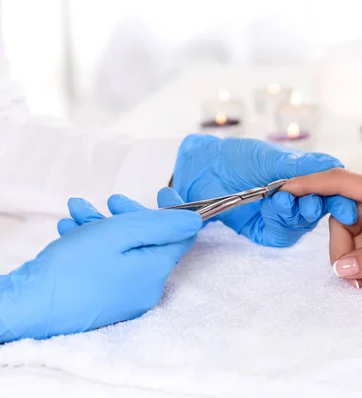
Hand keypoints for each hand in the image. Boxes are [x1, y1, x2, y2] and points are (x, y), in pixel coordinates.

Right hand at [0, 193, 201, 342]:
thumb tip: (196, 220)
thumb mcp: (120, 234)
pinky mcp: (103, 300)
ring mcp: (124, 297)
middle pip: (149, 241)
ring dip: (104, 225)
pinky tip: (71, 230)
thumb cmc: (71, 268)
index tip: (161, 192)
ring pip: (124, 250)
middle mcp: (145, 288)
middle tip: (111, 200)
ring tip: (78, 211)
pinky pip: (108, 265)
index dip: (174, 210)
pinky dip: (93, 244)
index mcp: (155, 271)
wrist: (27, 307)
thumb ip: (162, 225)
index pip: (181, 236)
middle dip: (129, 215)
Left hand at [171, 135, 356, 246]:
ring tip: (280, 200)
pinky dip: (280, 223)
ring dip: (295, 213)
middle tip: (307, 202)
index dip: (340, 200)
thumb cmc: (236, 156)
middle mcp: (296, 198)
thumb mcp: (269, 156)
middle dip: (314, 207)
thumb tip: (333, 164)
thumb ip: (300, 165)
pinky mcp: (266, 231)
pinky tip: (271, 208)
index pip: (329, 191)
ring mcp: (281, 216)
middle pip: (319, 211)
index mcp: (304, 177)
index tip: (345, 206)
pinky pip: (282, 235)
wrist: (203, 170)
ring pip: (302, 224)